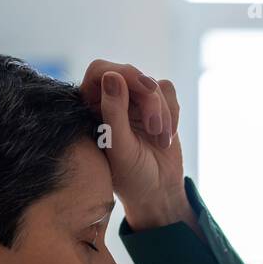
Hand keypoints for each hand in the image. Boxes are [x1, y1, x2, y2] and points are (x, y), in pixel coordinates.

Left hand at [79, 59, 198, 234]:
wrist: (159, 192)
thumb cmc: (132, 177)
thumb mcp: (120, 148)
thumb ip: (113, 113)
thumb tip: (111, 76)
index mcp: (90, 109)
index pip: (99, 71)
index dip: (122, 73)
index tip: (144, 89)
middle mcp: (110, 101)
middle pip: (130, 75)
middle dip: (148, 101)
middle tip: (154, 127)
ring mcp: (133, 102)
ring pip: (152, 84)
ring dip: (162, 113)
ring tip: (161, 141)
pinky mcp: (155, 105)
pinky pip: (167, 90)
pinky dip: (172, 113)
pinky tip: (166, 136)